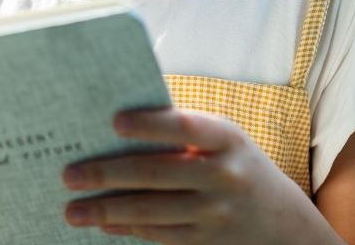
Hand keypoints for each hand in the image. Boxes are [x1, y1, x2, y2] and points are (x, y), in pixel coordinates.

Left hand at [60, 106, 310, 243]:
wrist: (285, 222)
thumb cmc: (237, 163)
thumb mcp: (224, 138)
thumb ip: (184, 131)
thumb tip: (120, 124)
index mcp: (227, 138)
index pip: (184, 127)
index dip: (149, 124)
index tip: (112, 122)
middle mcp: (224, 177)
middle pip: (157, 175)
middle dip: (108, 175)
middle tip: (69, 175)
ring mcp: (216, 215)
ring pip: (152, 212)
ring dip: (107, 211)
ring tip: (73, 209)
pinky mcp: (207, 243)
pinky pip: (159, 236)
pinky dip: (127, 229)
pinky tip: (102, 223)